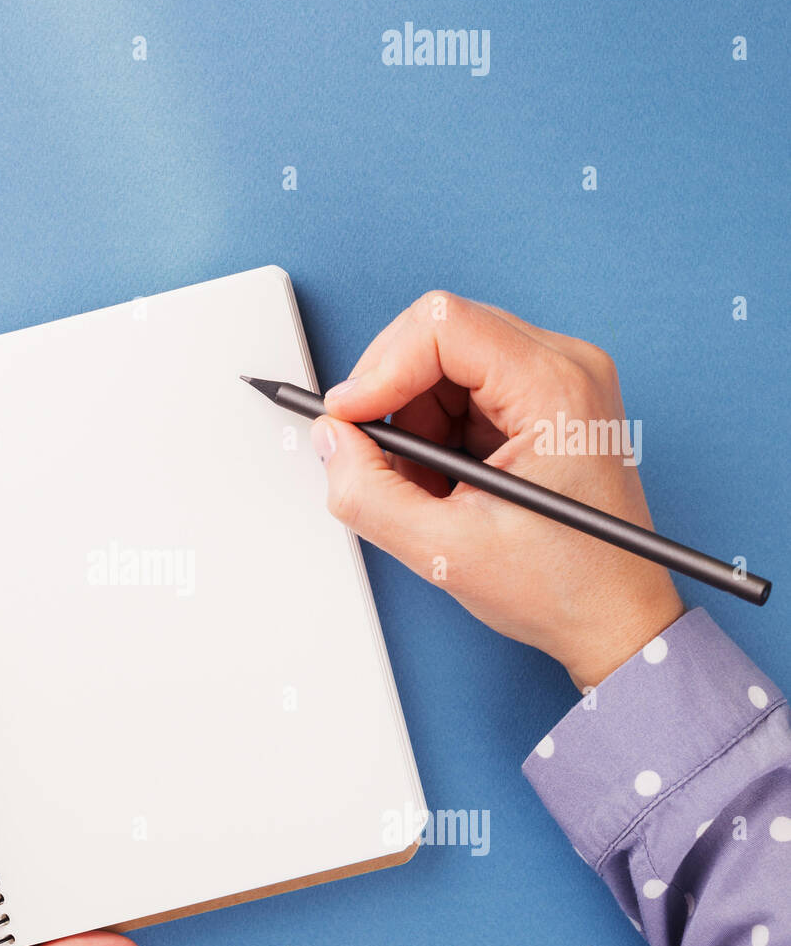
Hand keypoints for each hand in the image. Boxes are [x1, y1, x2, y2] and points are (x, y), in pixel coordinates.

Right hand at [314, 292, 684, 688]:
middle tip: (373, 458)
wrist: (614, 619)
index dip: (380, 367)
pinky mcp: (540, 402)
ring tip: (424, 490)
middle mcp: (564, 368)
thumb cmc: (565, 587)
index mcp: (557, 389)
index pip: (444, 326)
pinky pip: (459, 391)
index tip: (347, 417)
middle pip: (439, 336)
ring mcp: (555, 381)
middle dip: (390, 397)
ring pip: (442, 365)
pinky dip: (431, 434)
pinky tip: (444, 485)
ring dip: (410, 423)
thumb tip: (331, 441)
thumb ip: (369, 494)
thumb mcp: (445, 551)